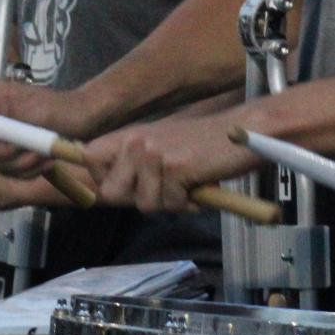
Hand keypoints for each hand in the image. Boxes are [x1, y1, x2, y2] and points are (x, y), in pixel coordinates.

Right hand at [0, 80, 96, 176]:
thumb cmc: (64, 109)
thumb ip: (8, 110)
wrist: (87, 119)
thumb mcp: (37, 109)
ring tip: (44, 156)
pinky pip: (10, 170)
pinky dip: (29, 170)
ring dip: (23, 163)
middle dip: (6, 154)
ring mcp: (2, 135)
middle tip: (32, 150)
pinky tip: (46, 162)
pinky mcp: (13, 151)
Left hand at [85, 115, 257, 213]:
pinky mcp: (175, 168)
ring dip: (169, 203)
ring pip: (143, 204)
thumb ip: (136, 164)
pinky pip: (171, 204)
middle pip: (110, 191)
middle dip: (137, 199)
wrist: (246, 130)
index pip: (88, 157)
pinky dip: (188, 203)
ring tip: (187, 184)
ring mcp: (154, 153)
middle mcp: (136, 140)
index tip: (125, 184)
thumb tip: (108, 192)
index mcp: (131, 133)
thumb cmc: (206, 144)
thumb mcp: (163, 146)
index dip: (103, 177)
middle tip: (165, 190)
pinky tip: (200, 185)